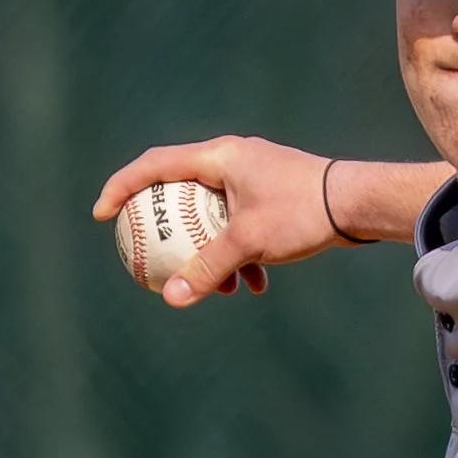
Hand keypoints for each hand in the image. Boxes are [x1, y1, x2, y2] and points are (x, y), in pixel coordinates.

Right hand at [91, 137, 338, 308]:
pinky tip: (254, 285)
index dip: (121, 189)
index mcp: (217, 158)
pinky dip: (240, 254)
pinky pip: (241, 225)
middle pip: (180, 192)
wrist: (356, 204)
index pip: (153, 166)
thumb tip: (171, 299)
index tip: (101, 215)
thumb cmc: (302, 212)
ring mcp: (252, 177)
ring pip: (213, 216)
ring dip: (210, 252)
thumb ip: (207, 269)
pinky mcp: (272, 196)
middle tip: (149, 253)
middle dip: (168, 231)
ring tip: (218, 288)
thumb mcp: (249, 243)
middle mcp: (231, 161)